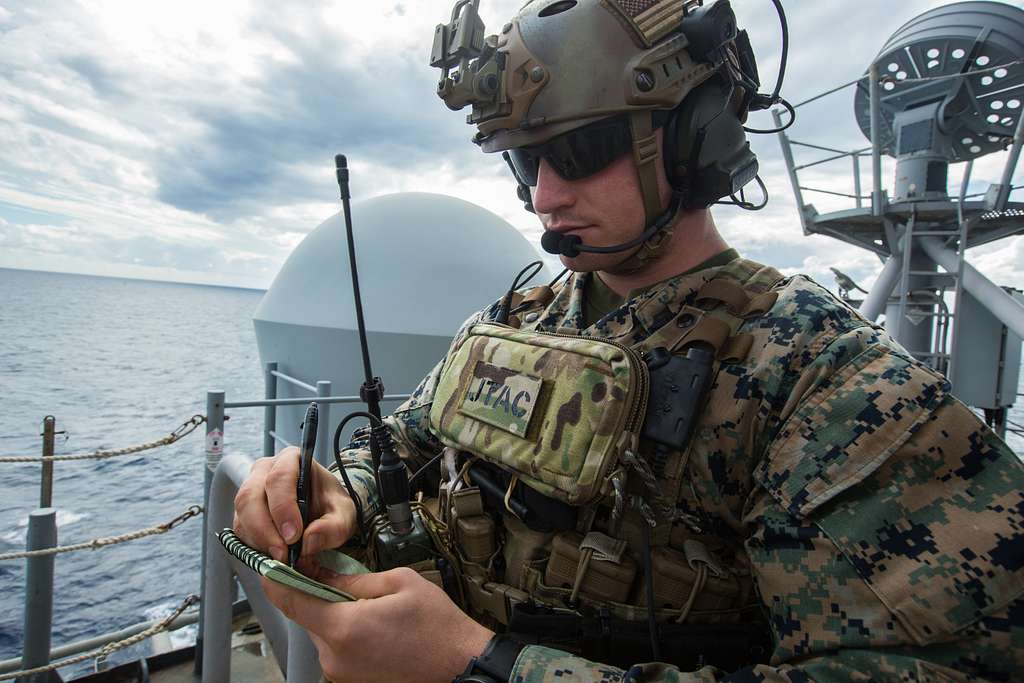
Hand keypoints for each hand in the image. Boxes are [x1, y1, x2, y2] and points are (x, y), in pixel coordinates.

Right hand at [233, 447, 356, 562]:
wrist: (322, 513)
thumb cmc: (331, 505)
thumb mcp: (344, 515)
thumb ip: (334, 527)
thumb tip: (309, 540)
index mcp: (291, 460)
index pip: (278, 478)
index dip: (282, 508)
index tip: (293, 535)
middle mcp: (264, 471)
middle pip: (250, 496)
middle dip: (264, 529)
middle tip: (282, 554)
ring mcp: (250, 490)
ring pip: (241, 515)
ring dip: (258, 541)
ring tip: (281, 558)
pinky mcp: (243, 513)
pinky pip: (240, 530)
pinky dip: (254, 546)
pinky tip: (273, 556)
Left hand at [262, 566, 493, 682]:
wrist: (458, 663)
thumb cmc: (435, 623)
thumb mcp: (397, 583)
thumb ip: (352, 578)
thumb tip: (320, 571)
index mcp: (343, 628)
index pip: (291, 601)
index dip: (278, 579)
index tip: (274, 562)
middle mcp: (333, 657)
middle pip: (306, 615)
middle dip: (316, 592)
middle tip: (335, 572)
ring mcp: (340, 673)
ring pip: (321, 630)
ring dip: (333, 612)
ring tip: (367, 602)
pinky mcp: (349, 679)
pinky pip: (334, 646)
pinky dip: (344, 629)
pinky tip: (371, 622)